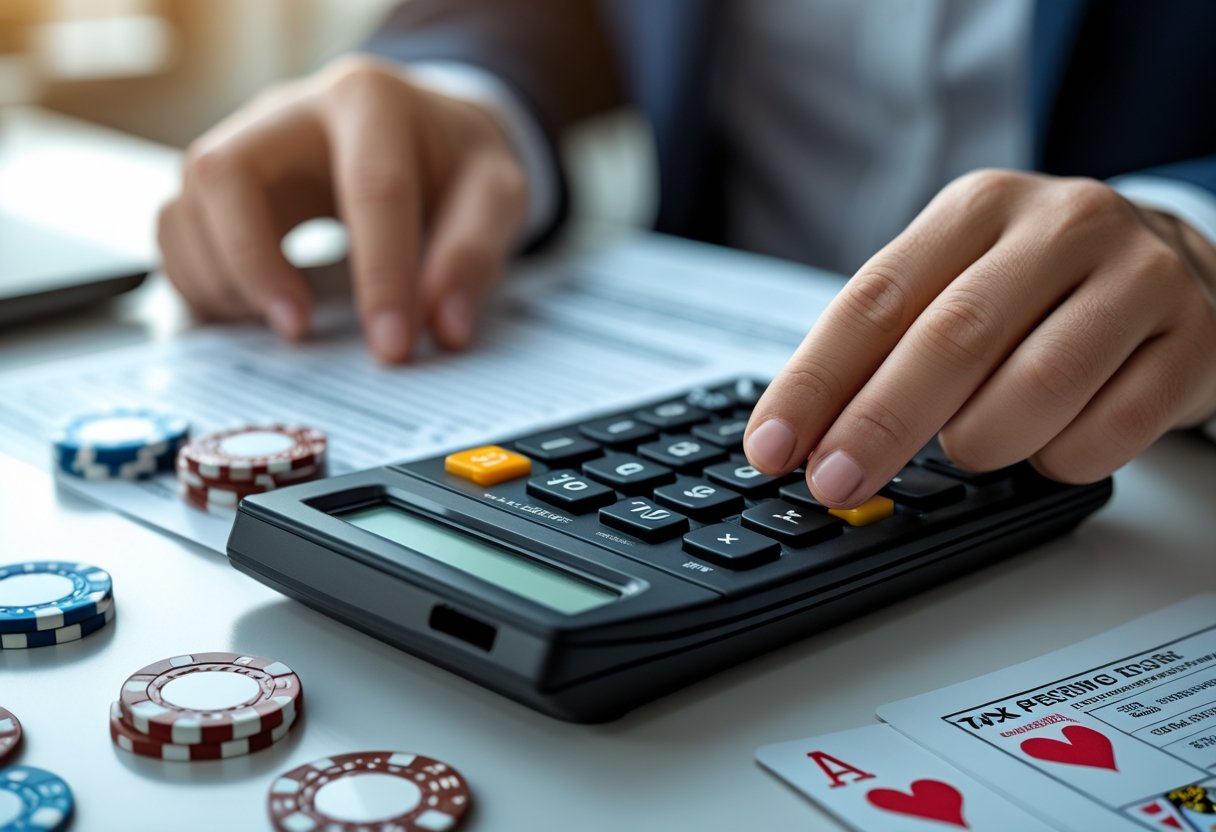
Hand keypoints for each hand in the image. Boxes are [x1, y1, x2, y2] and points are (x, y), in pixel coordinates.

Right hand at [157, 55, 528, 361]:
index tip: (393, 348)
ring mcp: (245, 142)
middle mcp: (290, 110)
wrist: (424, 129)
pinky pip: (178, 228)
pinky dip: (200, 282)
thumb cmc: (454, 161)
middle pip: (226, 174)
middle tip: (297, 331)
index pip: (370, 189)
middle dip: (253, 262)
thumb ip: (475, 254)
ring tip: (280, 326)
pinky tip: (250, 316)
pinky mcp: (222, 182)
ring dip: (219, 278)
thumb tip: (444, 327)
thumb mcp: (496, 192)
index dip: (381, 276)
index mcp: (369, 101)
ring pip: (187, 202)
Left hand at [745, 169, 1215, 505]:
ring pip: (1040, 387)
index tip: (772, 446)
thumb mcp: (956, 282)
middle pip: (953, 339)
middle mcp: (1063, 226)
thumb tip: (803, 433)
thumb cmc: (1039, 287)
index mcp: (979, 208)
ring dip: (983, 441)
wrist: (1179, 266)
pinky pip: (1116, 428)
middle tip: (833, 483)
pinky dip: (1062, 457)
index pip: (875, 299)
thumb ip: (885, 344)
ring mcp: (1140, 278)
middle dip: (879, 425)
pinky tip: (1048, 445)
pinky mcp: (1198, 339)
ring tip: (969, 447)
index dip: (815, 381)